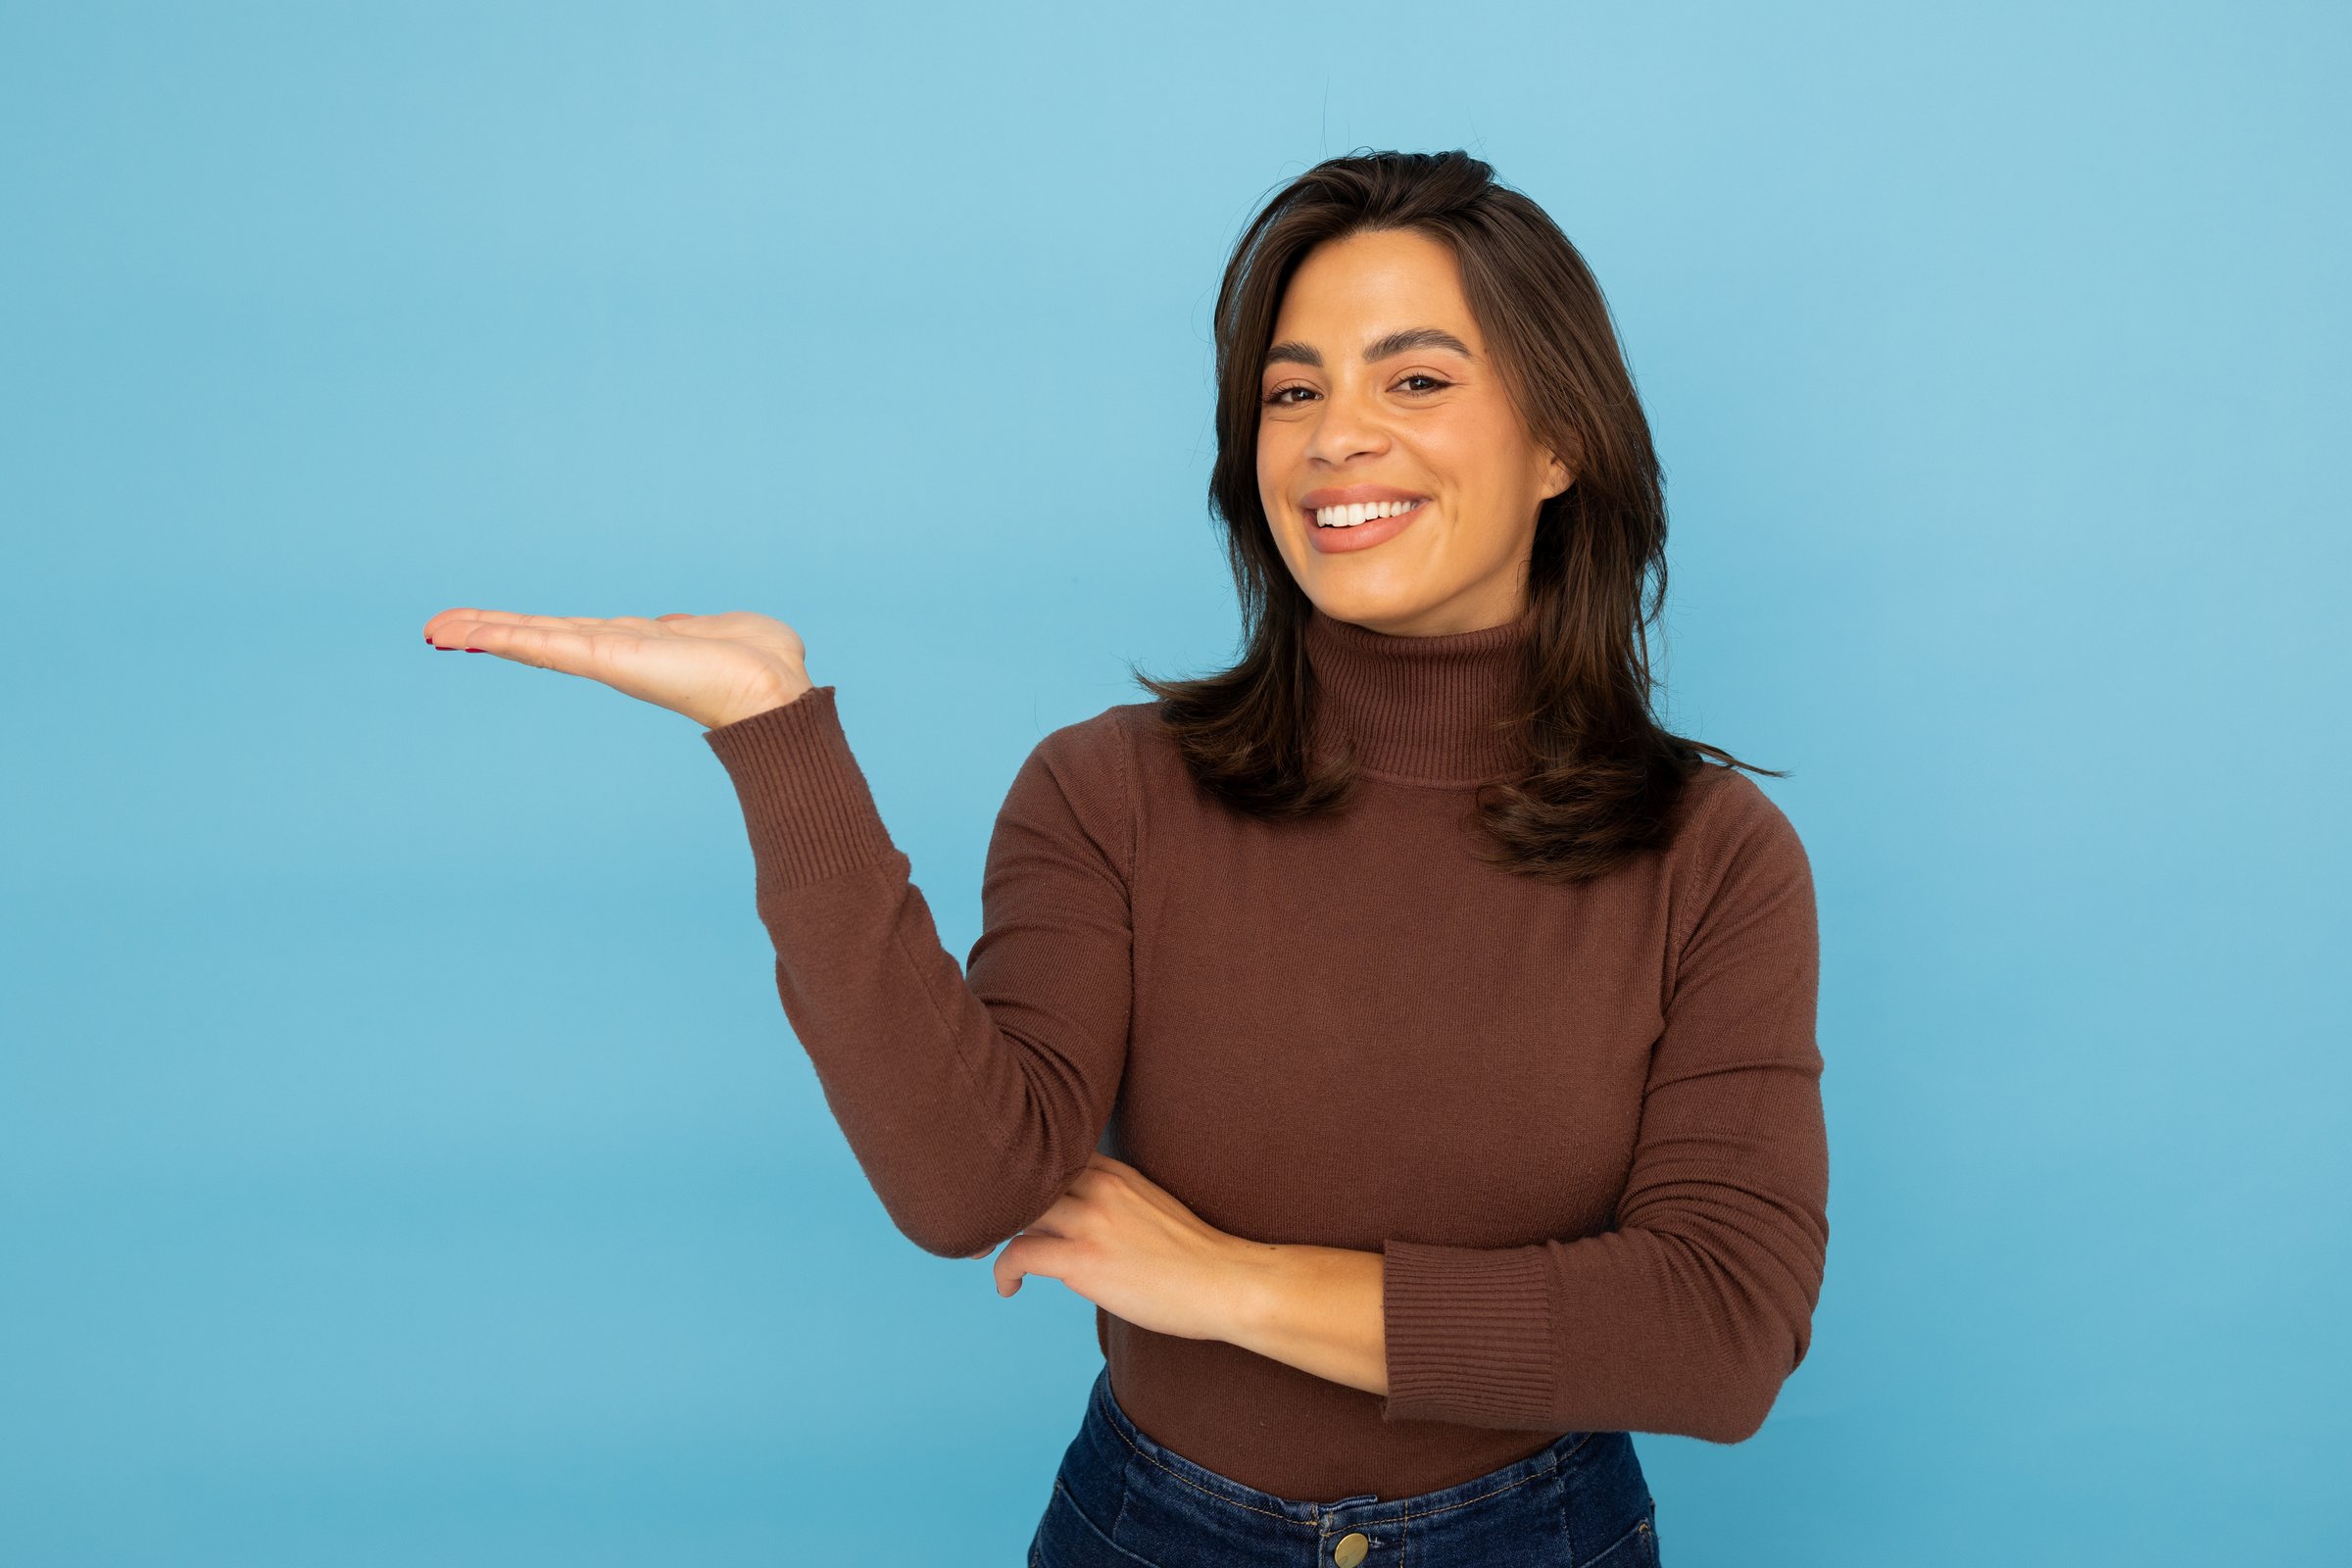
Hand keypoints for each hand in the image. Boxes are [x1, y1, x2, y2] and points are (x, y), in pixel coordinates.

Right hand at [421, 608, 813, 729]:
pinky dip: (506, 638)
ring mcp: (608, 657)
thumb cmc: (761, 662)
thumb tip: (681, 624)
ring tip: (438, 628)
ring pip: (534, 640)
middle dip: (490, 629)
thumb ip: (692, 626)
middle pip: (539, 636)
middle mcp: (615, 653)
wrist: (773, 692)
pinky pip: (546, 645)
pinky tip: (467, 634)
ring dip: (484, 631)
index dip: (529, 628)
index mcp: (636, 644)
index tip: (490, 624)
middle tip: (439, 627)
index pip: (570, 633)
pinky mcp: (606, 659)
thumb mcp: (718, 630)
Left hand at [968, 1152, 1266, 1344]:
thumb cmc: (1195, 1258)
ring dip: (990, 1230)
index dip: (1017, 1169)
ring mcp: (1091, 1220)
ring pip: (1015, 1207)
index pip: (1049, 1151)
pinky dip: (1002, 1270)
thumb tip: (1075, 1223)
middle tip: (977, 1218)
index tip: (1000, 1191)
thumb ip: (1112, 1204)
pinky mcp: (1084, 1259)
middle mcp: (1099, 1185)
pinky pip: (1019, 1253)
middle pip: (1022, 1171)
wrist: (1225, 1282)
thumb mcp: (1152, 1208)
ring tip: (982, 1252)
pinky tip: (1007, 1287)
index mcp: (1116, 1172)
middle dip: (993, 1193)